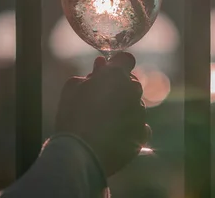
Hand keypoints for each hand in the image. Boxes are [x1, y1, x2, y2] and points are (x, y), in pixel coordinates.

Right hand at [55, 52, 147, 175]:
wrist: (81, 154)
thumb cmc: (73, 117)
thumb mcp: (72, 88)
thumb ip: (89, 74)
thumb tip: (100, 66)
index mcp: (116, 76)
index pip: (126, 59)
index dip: (116, 64)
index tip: (107, 73)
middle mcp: (133, 91)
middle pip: (131, 83)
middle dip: (119, 87)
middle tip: (99, 99)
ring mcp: (140, 113)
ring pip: (135, 104)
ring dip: (124, 108)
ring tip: (103, 122)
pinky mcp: (142, 134)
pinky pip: (139, 126)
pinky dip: (130, 128)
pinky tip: (114, 134)